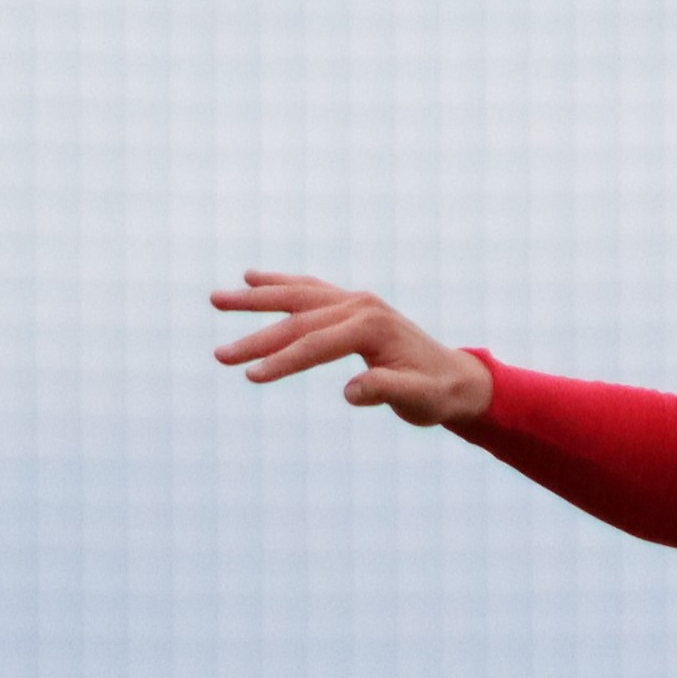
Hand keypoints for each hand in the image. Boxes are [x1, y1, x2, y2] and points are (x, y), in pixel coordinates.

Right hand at [208, 273, 493, 425]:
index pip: (316, 345)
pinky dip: (281, 284)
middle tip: (219, 356)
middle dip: (256, 339)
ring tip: (217, 300)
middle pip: (298, 320)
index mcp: (372, 326)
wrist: (459, 380)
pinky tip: (252, 277)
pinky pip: (310, 290)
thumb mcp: (419, 400)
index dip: (282, 362)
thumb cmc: (438, 395)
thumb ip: (387, 392)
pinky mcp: (353, 304)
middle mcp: (361, 305)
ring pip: (297, 296)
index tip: (250, 377)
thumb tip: (350, 392)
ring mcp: (356, 300)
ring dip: (256, 298)